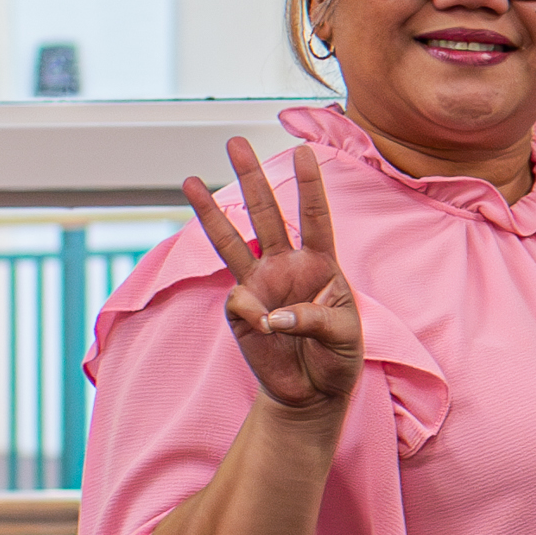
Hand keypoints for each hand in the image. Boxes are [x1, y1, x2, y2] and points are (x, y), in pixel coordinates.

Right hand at [182, 138, 362, 414]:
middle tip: (235, 140)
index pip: (315, 217)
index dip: (309, 186)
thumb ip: (312, 319)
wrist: (313, 394)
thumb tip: (263, 312)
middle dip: (251, 178)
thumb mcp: (345, 336)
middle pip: (267, 215)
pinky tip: (265, 329)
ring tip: (191, 179)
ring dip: (211, 211)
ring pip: (232, 241)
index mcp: (321, 265)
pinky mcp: (240, 312)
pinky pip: (238, 304)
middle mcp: (286, 267)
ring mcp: (259, 286)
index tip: (304, 150)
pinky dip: (252, 316)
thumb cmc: (338, 357)